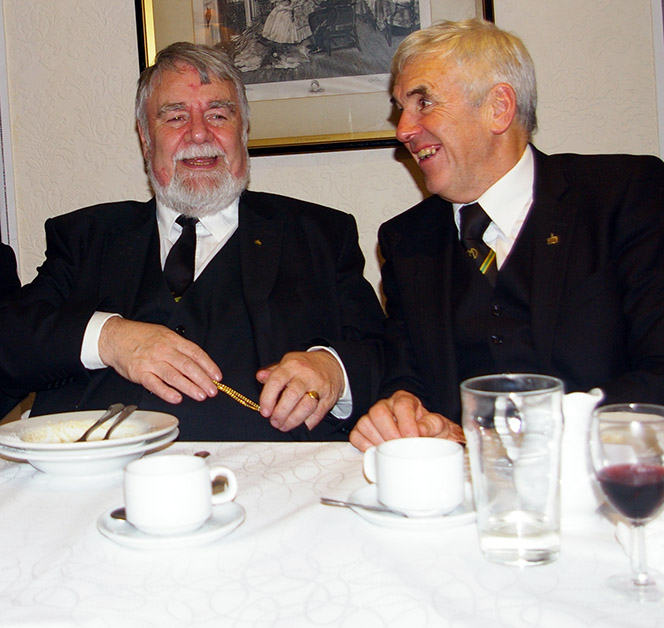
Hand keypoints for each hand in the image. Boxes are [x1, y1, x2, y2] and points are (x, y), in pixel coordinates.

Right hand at [98, 317, 220, 403]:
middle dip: (202, 379)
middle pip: (187, 366)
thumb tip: (200, 364)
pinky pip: (155, 384)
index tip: (216, 377)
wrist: (115, 337)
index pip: (195, 353)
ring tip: (200, 395)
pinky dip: (166, 392)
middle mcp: (164, 350)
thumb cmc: (141, 337)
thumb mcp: (164, 335)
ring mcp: (152, 362)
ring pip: (174, 376)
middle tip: (212, 390)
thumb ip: (181, 348)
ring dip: (189, 387)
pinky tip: (177, 398)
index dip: (208, 366)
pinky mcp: (140, 373)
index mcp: (172, 340)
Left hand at [256, 350, 343, 431]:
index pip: (276, 381)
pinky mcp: (329, 398)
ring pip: (306, 406)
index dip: (268, 398)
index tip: (264, 411)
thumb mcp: (289, 362)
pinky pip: (317, 414)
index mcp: (292, 365)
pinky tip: (299, 425)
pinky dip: (307, 423)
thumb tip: (260, 377)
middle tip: (274, 421)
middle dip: (280, 413)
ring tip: (284, 426)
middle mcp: (306, 375)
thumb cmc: (306, 366)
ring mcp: (319, 386)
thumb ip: (273, 371)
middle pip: (292, 395)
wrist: (333, 364)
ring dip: (293, 420)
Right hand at [349, 390, 464, 451]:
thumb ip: (433, 425)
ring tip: (390, 451)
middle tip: (400, 447)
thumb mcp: (439, 426)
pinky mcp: (363, 431)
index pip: (402, 405)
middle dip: (389, 433)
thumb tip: (421, 429)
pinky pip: (356, 435)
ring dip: (377, 441)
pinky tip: (377, 452)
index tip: (413, 438)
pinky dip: (364, 446)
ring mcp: (372, 418)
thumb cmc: (430, 432)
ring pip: (365, 423)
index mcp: (405, 400)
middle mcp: (387, 406)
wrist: (426, 441)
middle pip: (378, 412)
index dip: (407, 423)